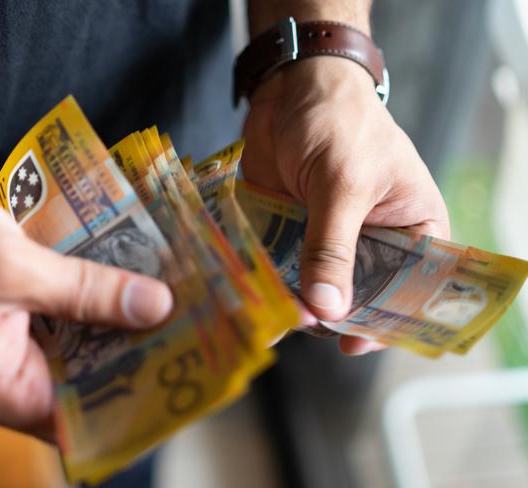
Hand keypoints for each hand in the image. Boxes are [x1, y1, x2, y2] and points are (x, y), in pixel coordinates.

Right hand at [0, 164, 172, 439]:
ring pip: (78, 350)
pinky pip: (62, 323)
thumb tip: (154, 307)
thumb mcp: (15, 268)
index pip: (84, 417)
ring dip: (115, 327)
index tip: (178, 370)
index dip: (133, 396)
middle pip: (87, 382)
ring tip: (167, 305)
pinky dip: (90, 306)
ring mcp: (11, 349)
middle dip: (134, 355)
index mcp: (3, 389)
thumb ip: (86, 292)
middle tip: (185, 330)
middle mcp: (10, 379)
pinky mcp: (14, 321)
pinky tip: (124, 284)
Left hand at [242, 57, 449, 354]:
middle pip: (355, 296)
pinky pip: (279, 268)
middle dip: (329, 314)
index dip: (383, 320)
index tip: (352, 343)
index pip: (408, 290)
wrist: (292, 89)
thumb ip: (333, 246)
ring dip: (290, 303)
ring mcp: (325, 241)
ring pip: (312, 288)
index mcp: (411, 231)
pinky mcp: (288, 234)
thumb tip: (328, 308)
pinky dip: (265, 282)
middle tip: (299, 327)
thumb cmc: (339, 122)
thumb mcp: (343, 183)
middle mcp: (370, 243)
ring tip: (267, 319)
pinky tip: (248, 296)